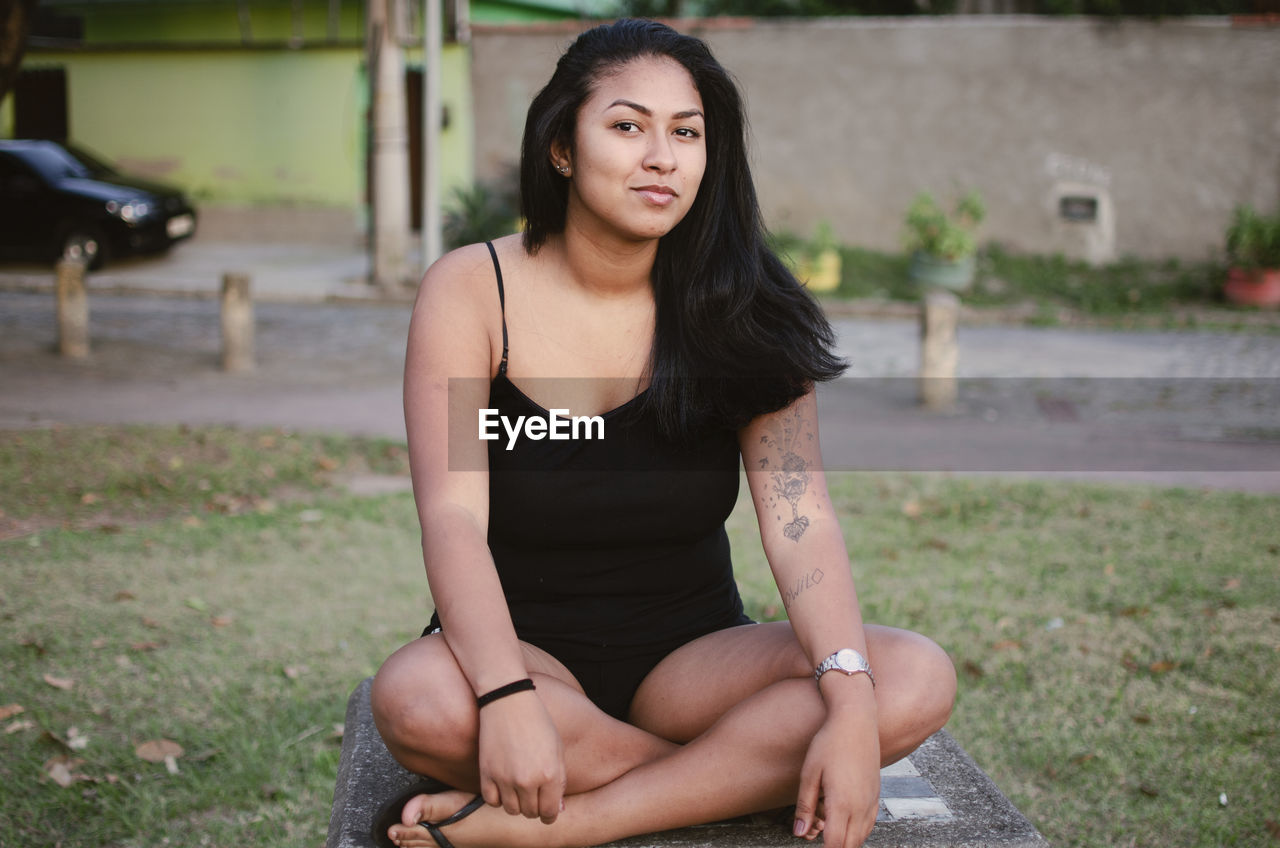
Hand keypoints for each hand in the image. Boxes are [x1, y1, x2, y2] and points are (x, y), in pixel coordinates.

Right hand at [476, 691, 565, 823]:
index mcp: (550, 774)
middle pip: (531, 813)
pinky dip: (498, 798)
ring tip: (519, 788)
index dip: (551, 813)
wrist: (508, 701)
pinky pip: (492, 801)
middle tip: (534, 794)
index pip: (551, 811)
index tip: (548, 810)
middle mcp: (527, 780)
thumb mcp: (557, 749)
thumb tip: (558, 809)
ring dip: (517, 803)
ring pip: (512, 810)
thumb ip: (559, 780)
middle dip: (535, 807)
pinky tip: (503, 785)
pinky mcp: (486, 773)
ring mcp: (505, 778)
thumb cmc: (537, 722)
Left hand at [793, 708, 879, 847]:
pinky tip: (844, 823)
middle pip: (849, 845)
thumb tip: (799, 833)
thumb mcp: (810, 773)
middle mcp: (860, 806)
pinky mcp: (876, 794)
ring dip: (845, 841)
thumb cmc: (829, 744)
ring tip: (827, 830)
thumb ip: (804, 806)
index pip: (834, 845)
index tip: (811, 842)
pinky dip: (857, 831)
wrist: (856, 721)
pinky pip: (869, 824)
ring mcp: (871, 801)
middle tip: (816, 836)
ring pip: (861, 837)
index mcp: (842, 803)